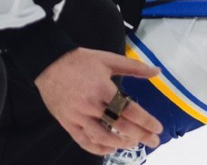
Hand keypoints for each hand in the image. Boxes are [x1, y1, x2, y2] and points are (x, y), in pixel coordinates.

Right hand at [34, 47, 163, 155]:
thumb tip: (157, 71)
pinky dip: (98, 148)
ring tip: (133, 143)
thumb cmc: (81, 61)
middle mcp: (90, 105)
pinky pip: (83, 141)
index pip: (128, 110)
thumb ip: (134, 67)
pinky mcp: (67, 123)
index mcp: (102, 88)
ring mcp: (77, 116)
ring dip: (120, 143)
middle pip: (119, 126)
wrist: (49, 63)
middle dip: (140, 136)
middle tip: (154, 141)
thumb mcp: (109, 59)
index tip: (157, 128)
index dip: (145, 121)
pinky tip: (110, 148)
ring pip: (101, 137)